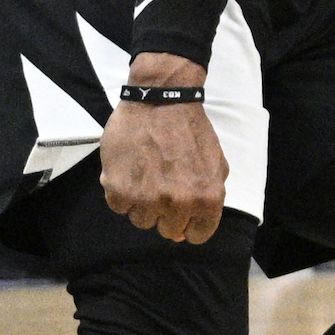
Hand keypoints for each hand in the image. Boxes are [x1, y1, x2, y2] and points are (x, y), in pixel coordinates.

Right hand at [100, 55, 225, 242]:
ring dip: (142, 203)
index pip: (197, 235)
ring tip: (145, 174)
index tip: (183, 210)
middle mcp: (177, 203)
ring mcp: (146, 198)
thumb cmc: (190, 130)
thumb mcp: (215, 163)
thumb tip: (185, 233)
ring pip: (141, 221)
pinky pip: (118, 207)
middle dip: (166, 212)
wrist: (159, 99)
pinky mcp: (118, 189)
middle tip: (162, 184)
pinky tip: (129, 170)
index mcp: (205, 198)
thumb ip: (207, 199)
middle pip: (167, 230)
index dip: (189, 223)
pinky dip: (120, 192)